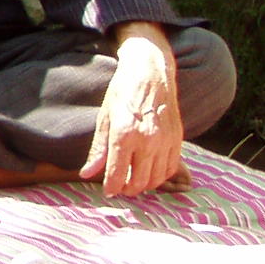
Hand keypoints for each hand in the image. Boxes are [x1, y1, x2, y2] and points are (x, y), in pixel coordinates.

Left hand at [83, 22, 188, 194]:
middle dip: (127, 189)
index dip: (111, 188)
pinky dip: (160, 176)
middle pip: (138, 182)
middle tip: (120, 186)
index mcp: (124, 134)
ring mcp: (165, 141)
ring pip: (156, 179)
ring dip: (144, 185)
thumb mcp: (104, 118)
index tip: (108, 191)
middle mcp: (147, 140)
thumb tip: (86, 173)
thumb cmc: (122, 93)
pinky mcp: (178, 139)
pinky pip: (171, 168)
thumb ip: (98, 149)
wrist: (150, 72)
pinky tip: (150, 170)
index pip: (117, 174)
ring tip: (133, 179)